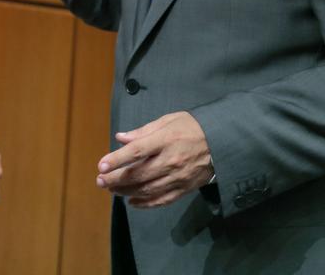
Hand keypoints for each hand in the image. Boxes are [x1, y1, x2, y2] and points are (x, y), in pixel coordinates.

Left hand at [95, 111, 212, 208]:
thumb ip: (143, 131)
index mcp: (165, 140)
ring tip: (112, 189)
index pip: (136, 152)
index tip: (101, 165)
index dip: (117, 159)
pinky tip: (132, 202)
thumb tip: (120, 138)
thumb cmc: (192, 127)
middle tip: (100, 180)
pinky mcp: (185, 188)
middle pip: (138, 174)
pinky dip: (146, 203)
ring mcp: (178, 177)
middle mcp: (170, 161)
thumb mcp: (168, 120)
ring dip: (127, 191)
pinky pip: (162, 200)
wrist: (223, 142)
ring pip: (147, 189)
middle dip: (116, 179)